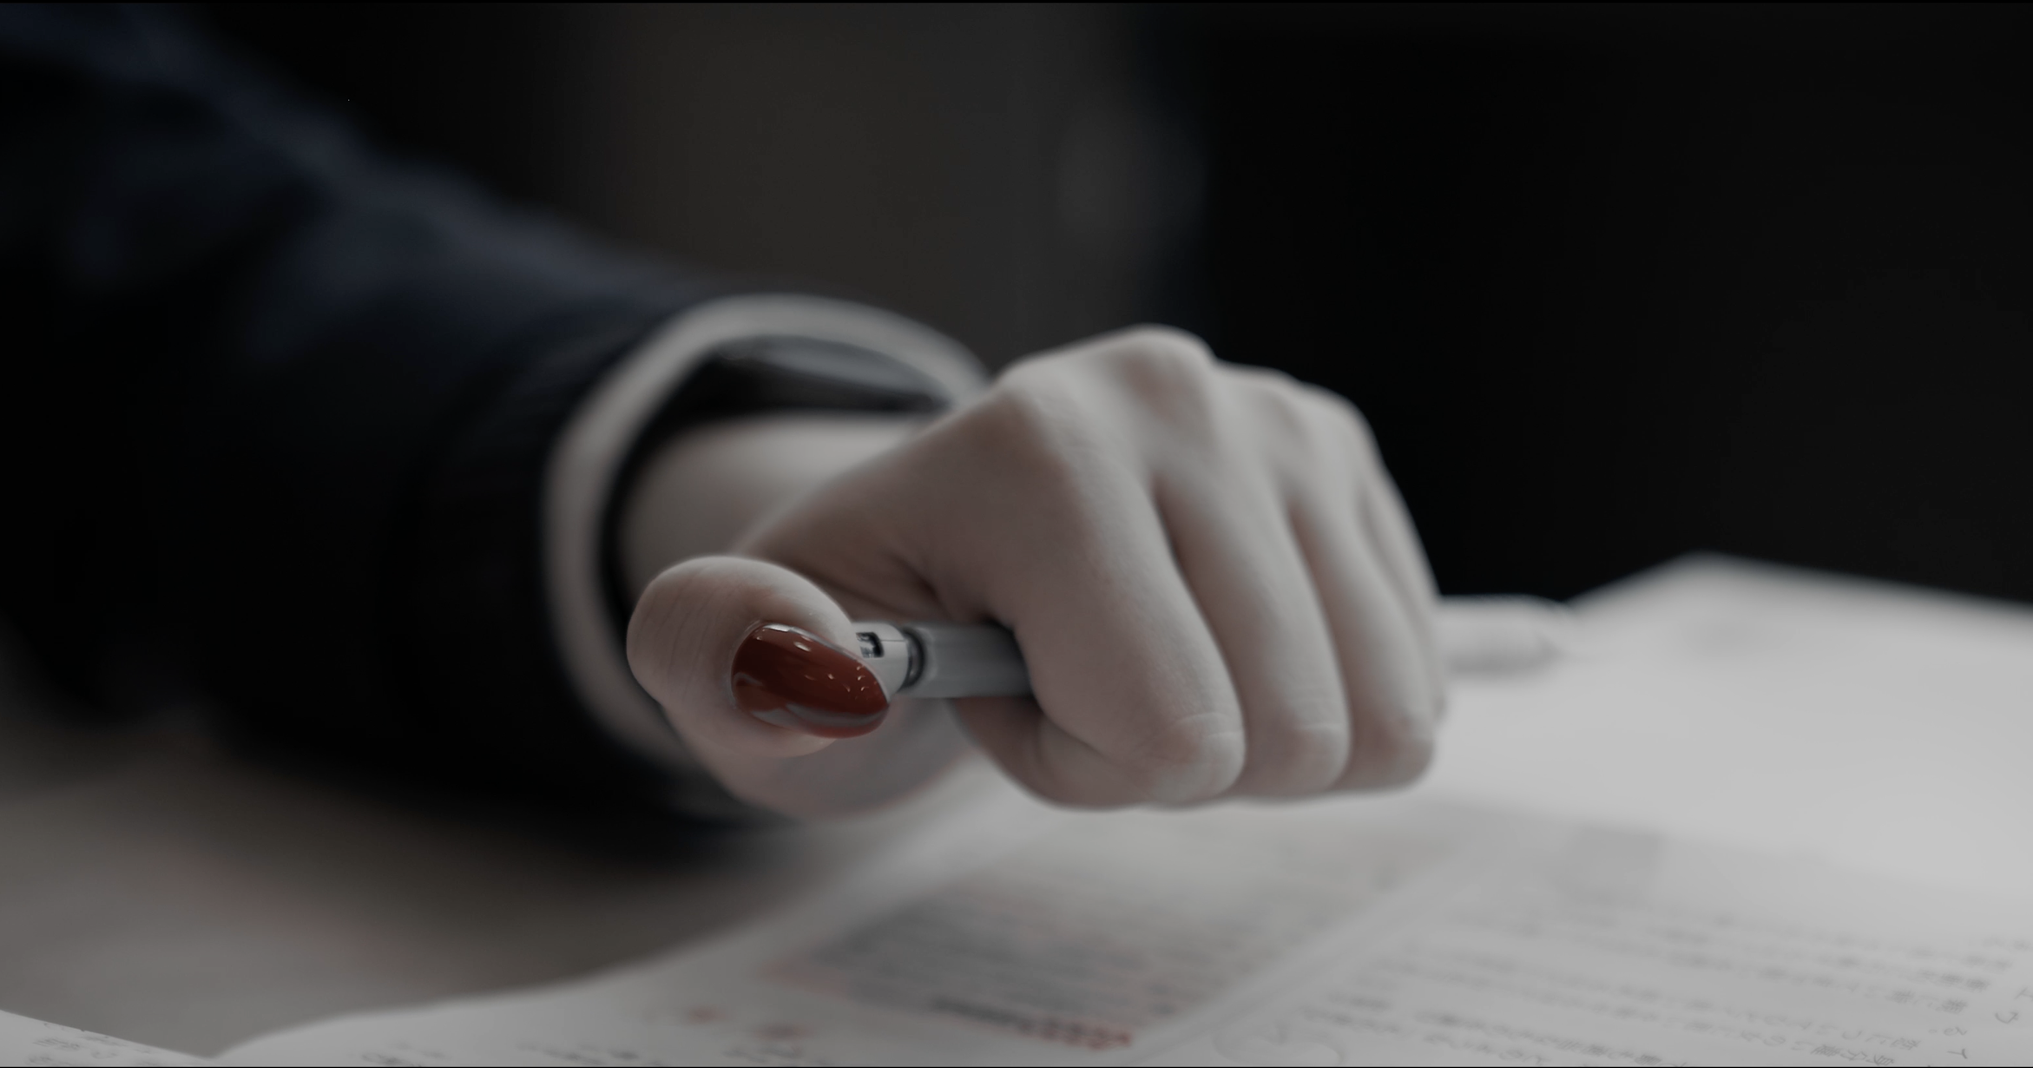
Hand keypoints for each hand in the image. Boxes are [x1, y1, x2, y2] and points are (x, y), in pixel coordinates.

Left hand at [625, 327, 1440, 817]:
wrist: (922, 547)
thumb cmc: (846, 630)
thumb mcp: (737, 665)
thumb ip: (722, 662)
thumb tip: (808, 662)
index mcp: (1036, 448)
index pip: (1165, 729)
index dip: (1076, 761)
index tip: (993, 691)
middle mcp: (1178, 399)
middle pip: (1285, 732)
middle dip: (1168, 761)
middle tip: (1072, 682)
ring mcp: (1277, 418)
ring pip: (1375, 720)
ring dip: (1249, 740)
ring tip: (1135, 660)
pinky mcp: (1343, 454)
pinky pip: (1416, 679)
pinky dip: (1318, 705)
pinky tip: (1208, 641)